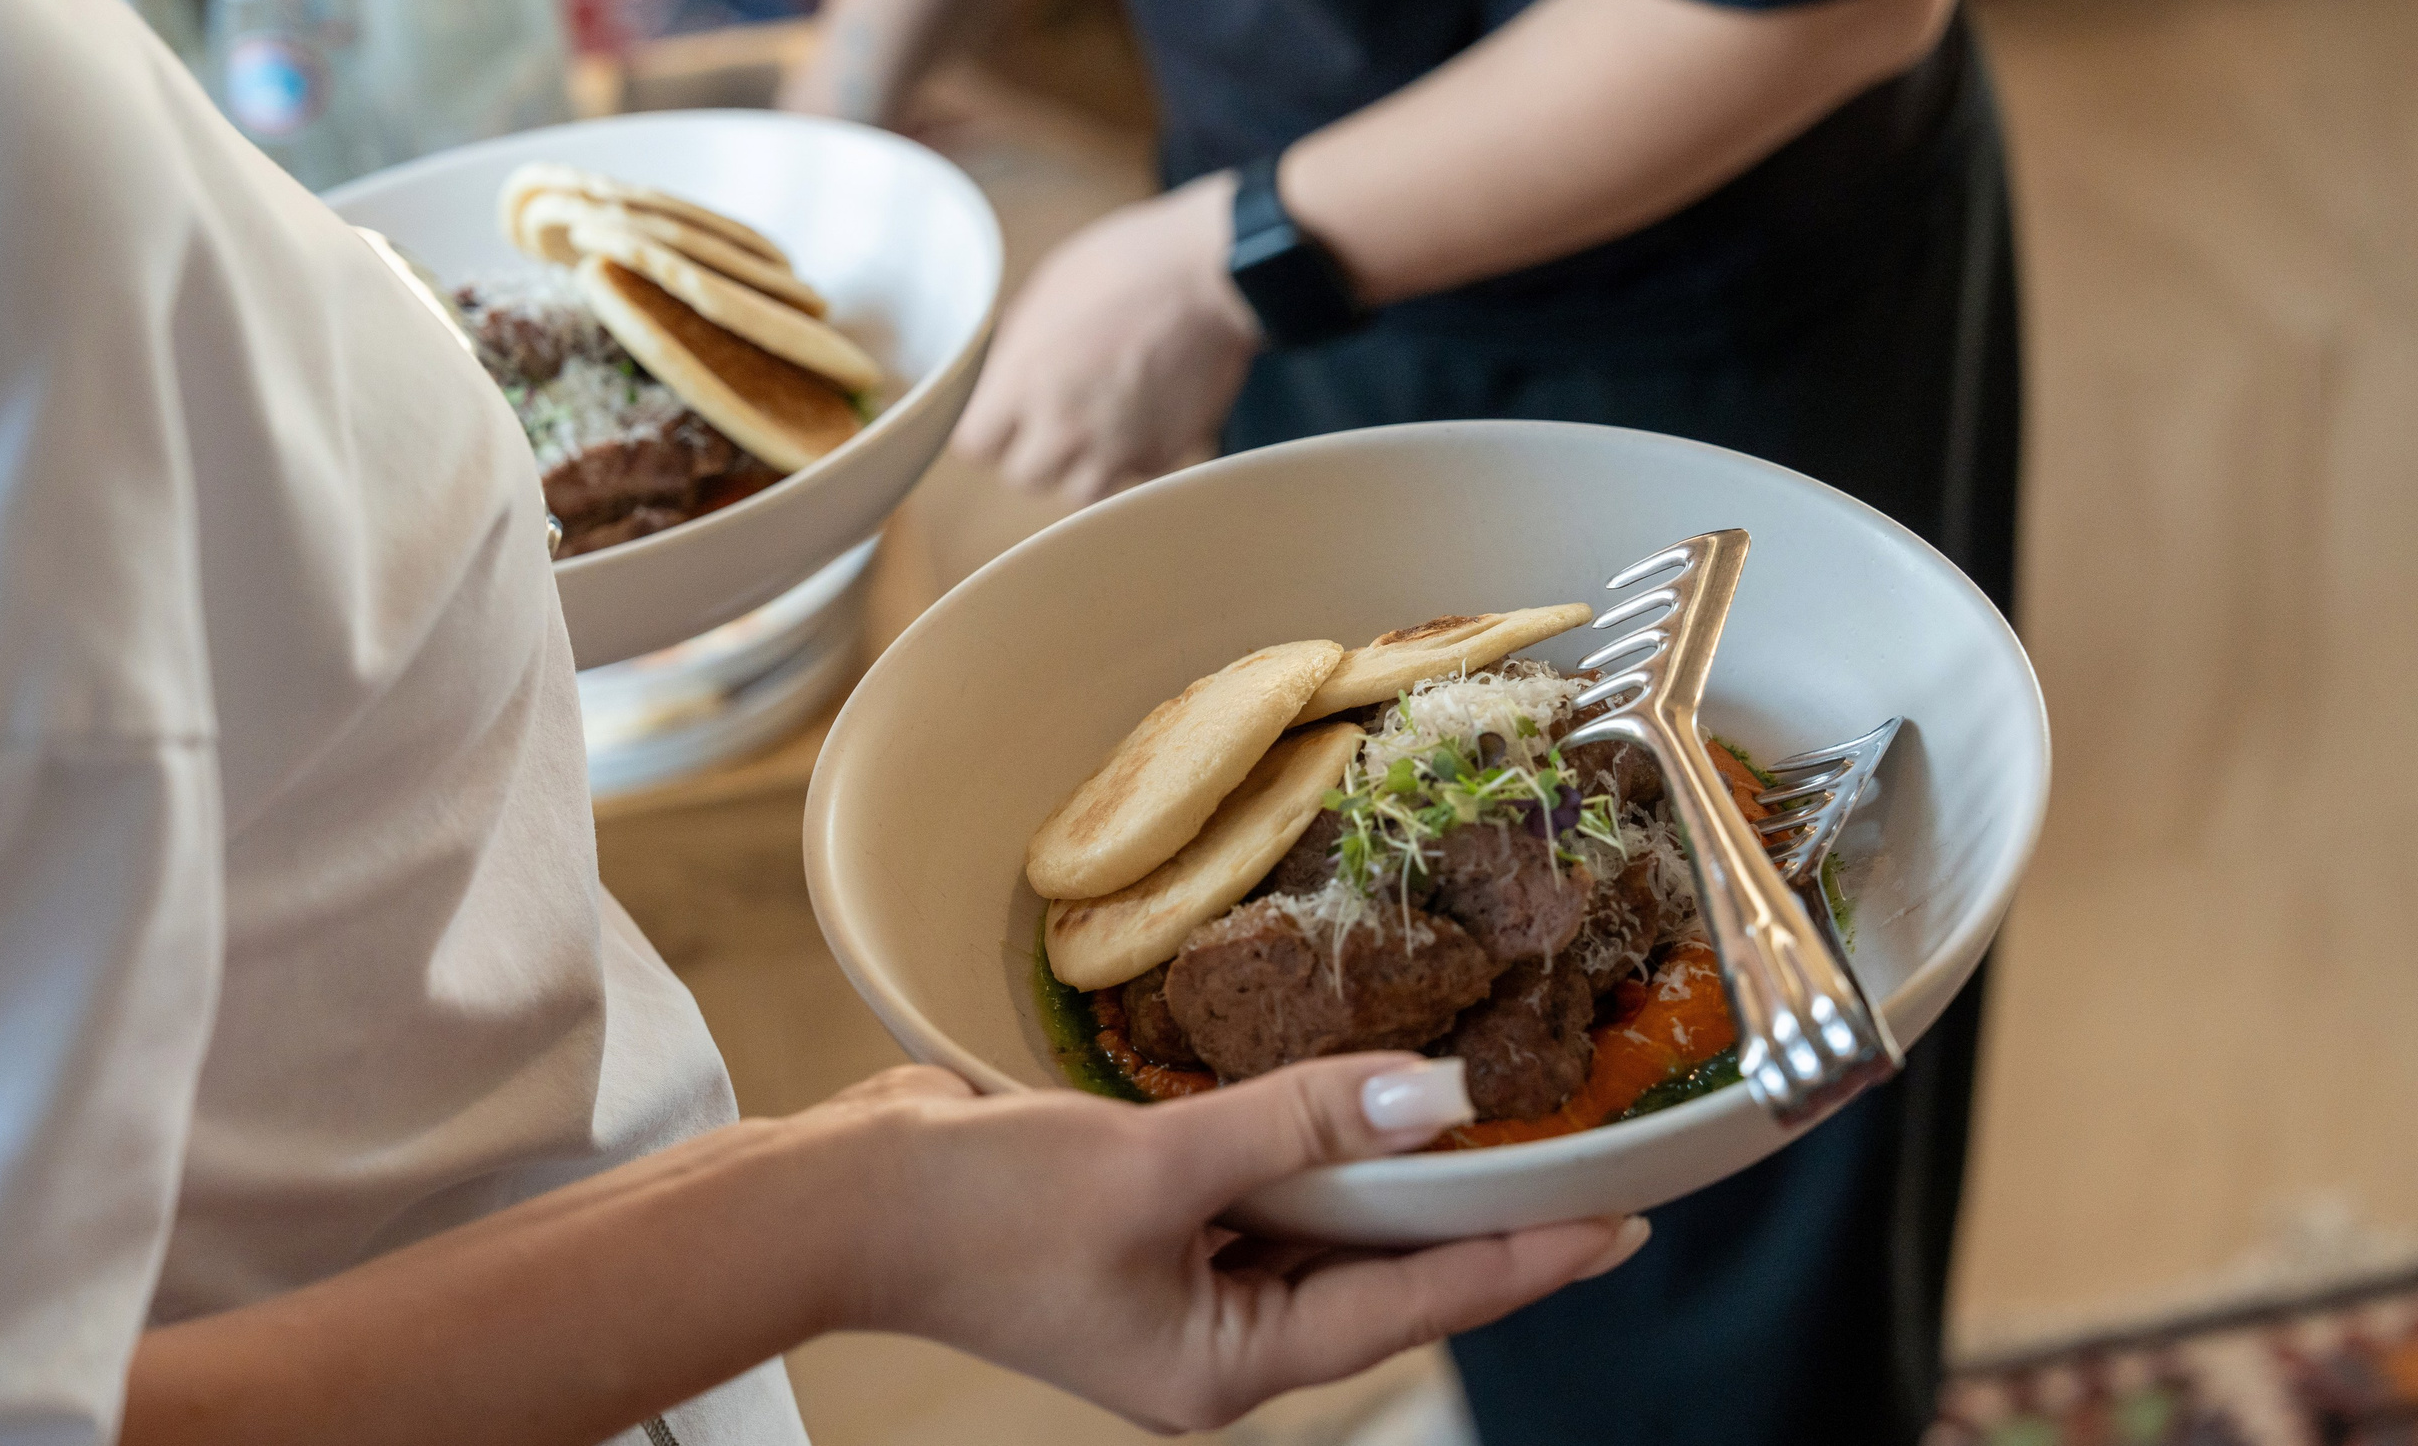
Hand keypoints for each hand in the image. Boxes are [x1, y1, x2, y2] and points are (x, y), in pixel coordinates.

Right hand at [818, 1055, 1646, 1433]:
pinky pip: (1257, 1190)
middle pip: (1379, 1273)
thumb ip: (1302, 1125)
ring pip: (1320, 1228)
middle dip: (1474, 1217)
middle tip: (1583, 1163)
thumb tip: (1438, 1095)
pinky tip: (1354, 1099)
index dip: (1521, 1258)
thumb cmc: (982, 1212)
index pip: (1413, 1304)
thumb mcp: (1157, 1168)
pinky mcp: (1145, 1226)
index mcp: (1226, 1364)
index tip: (1618, 1221)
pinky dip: (1309, 1147)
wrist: (840, 1201)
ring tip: (1494, 1122)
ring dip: (1390, 1175)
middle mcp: (1215, 1336)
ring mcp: (1178, 1283)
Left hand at [952, 173, 1263, 504]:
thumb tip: (1010, 374)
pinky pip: (1135, 475)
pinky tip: (1145, 415)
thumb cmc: (1128, 264)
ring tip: (1099, 428)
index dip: (989, 432)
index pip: (976, 446)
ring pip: (1078, 491)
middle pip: (1024, 477)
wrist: (1210, 275)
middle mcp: (1063, 425)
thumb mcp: (1049, 289)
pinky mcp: (1163, 453)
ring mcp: (1116, 446)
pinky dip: (1135, 455)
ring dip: (1083, 467)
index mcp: (1022, 379)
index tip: (1002, 418)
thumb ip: (1021, 347)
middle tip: (1054, 420)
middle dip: (1034, 453)